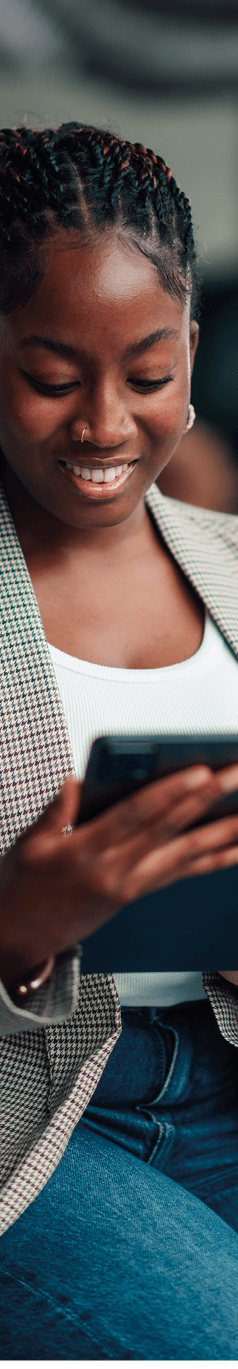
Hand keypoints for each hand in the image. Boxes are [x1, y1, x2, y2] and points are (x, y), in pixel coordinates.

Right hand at [1, 762, 237, 989]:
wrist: (20, 940)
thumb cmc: (22, 886)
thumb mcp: (28, 844)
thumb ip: (57, 810)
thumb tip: (77, 779)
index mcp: (85, 851)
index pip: (136, 816)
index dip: (170, 793)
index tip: (200, 772)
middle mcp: (115, 871)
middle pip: (170, 829)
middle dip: (208, 800)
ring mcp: (130, 886)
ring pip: (185, 855)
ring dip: (222, 832)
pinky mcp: (137, 894)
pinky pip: (182, 874)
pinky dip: (212, 860)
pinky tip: (235, 847)